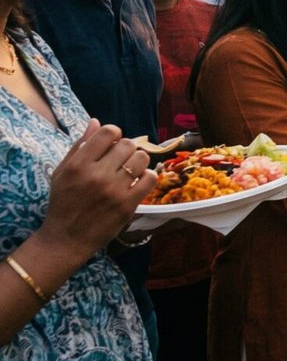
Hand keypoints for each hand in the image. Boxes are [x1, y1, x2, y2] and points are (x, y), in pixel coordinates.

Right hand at [36, 121, 154, 262]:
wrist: (66, 238)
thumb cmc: (63, 203)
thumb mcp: (62, 172)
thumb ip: (79, 146)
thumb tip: (96, 121)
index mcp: (79, 165)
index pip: (109, 132)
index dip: (113, 134)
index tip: (110, 144)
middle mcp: (97, 175)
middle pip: (128, 144)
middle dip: (125, 149)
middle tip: (118, 160)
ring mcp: (115, 190)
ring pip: (142, 159)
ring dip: (137, 162)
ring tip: (128, 170)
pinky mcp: (128, 204)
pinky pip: (150, 178)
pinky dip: (146, 177)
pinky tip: (135, 182)